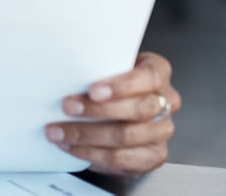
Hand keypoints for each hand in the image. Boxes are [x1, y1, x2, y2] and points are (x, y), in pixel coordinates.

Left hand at [46, 52, 179, 176]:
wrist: (115, 109)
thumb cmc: (109, 82)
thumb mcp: (105, 66)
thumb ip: (96, 67)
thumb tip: (65, 71)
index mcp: (157, 72)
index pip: (150, 76)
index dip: (122, 85)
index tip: (93, 91)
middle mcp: (166, 101)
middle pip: (139, 109)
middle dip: (97, 110)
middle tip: (67, 107)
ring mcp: (162, 130)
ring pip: (127, 136)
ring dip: (87, 135)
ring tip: (59, 132)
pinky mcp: (153, 155)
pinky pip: (122, 159)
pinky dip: (91, 153)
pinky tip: (71, 147)